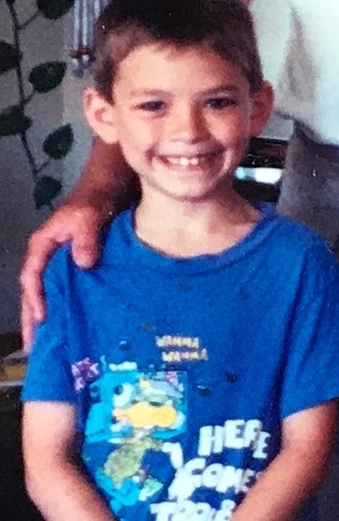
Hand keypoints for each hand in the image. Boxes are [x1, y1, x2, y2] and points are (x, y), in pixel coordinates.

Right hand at [21, 196, 111, 347]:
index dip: (35, 299)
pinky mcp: (75, 264)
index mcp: (42, 245)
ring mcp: (60, 262)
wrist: (109, 188)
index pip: (32, 277)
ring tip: (46, 344)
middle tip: (33, 347)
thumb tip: (84, 264)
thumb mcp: (90, 216)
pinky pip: (65, 289)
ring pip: (48, 293)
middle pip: (34, 292)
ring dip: (46, 317)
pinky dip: (64, 306)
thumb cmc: (95, 201)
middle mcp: (47, 256)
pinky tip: (69, 323)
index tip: (42, 319)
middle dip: (32, 319)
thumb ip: (86, 238)